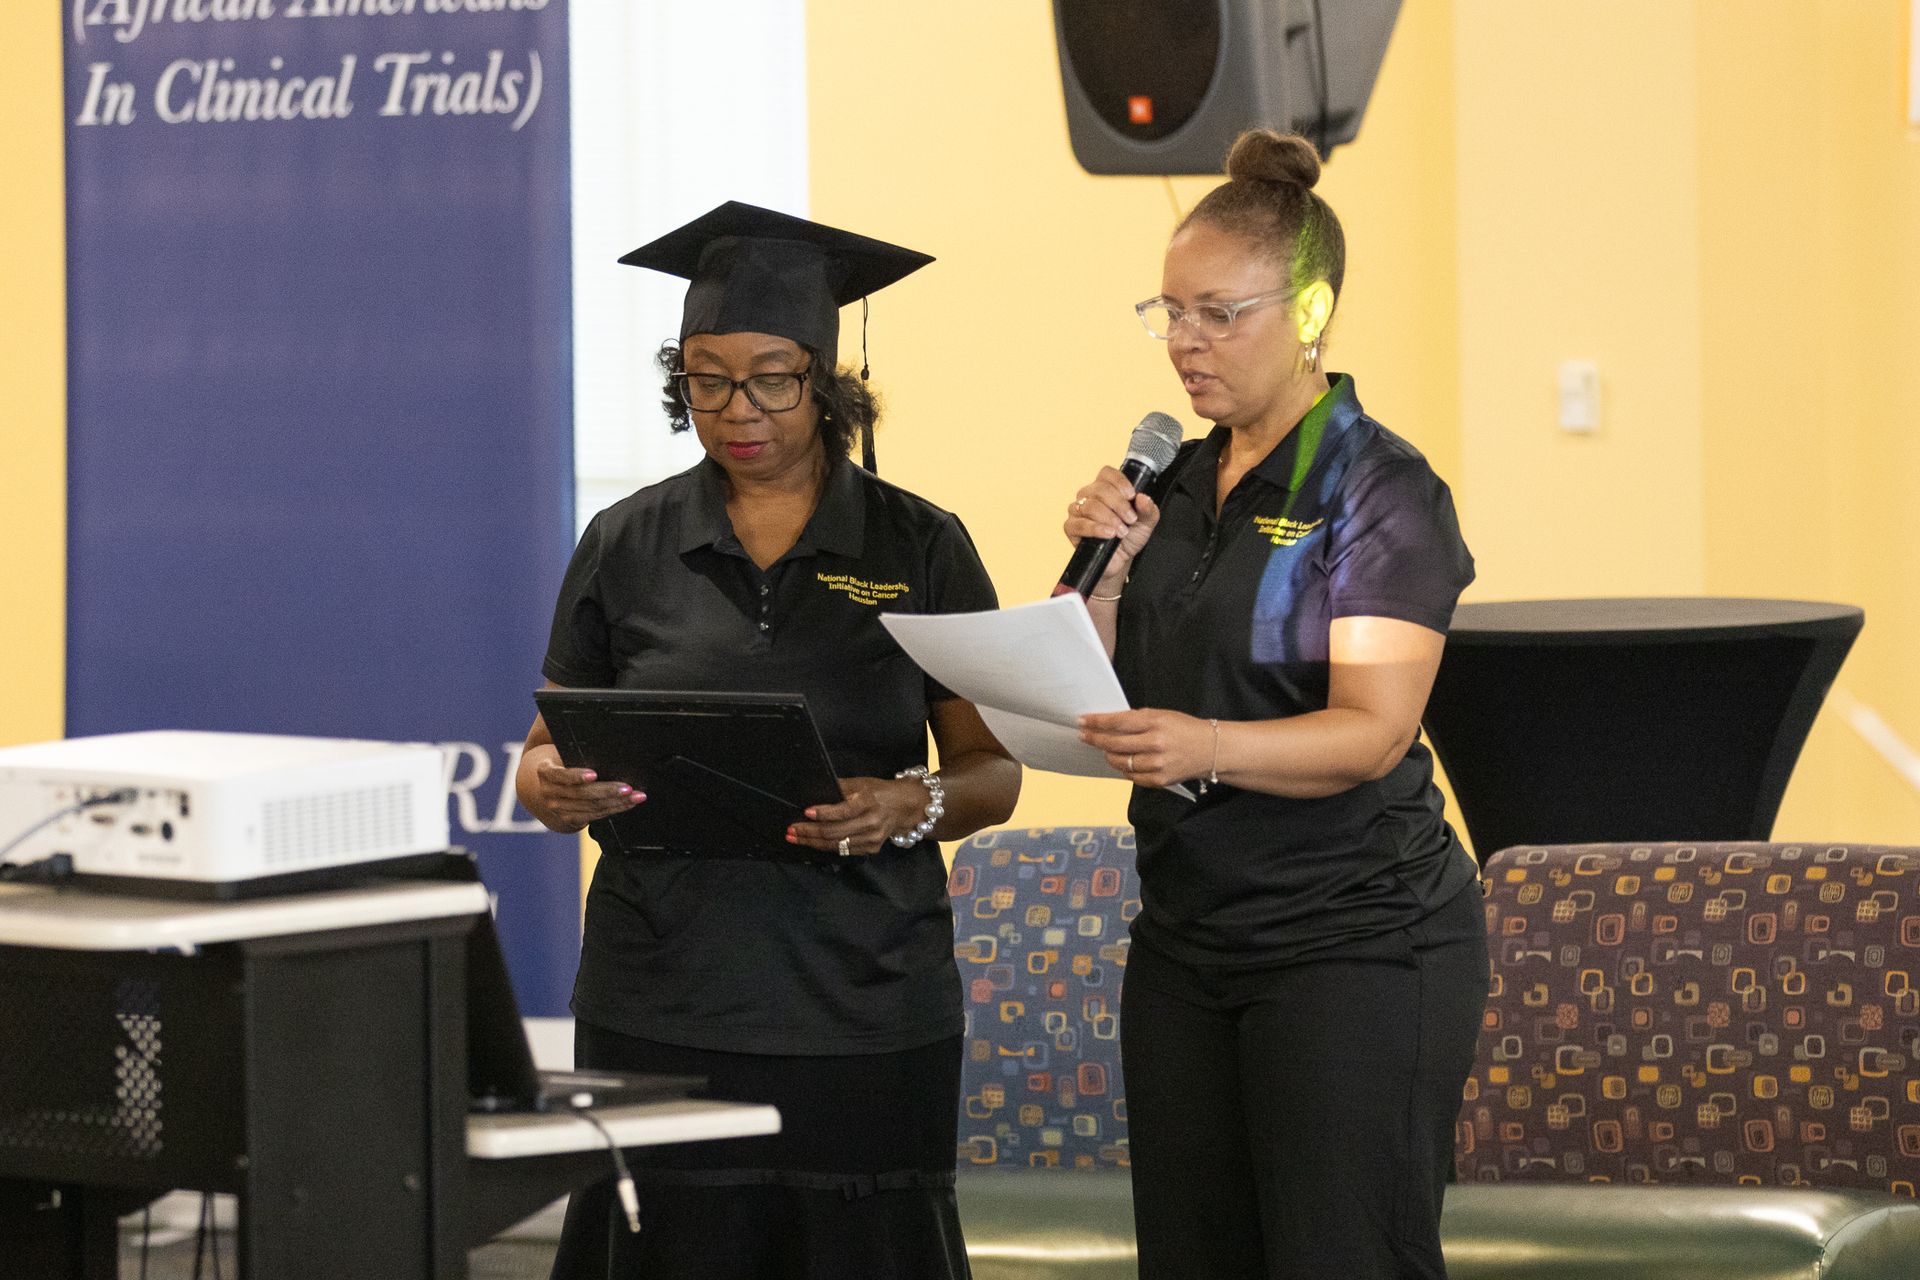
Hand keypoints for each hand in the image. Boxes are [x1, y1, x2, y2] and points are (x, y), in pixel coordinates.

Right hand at [523, 759, 643, 833]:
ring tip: (636, 796)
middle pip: (582, 794)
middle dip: (607, 790)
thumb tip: (604, 746)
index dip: (576, 775)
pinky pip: (594, 816)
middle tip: (628, 788)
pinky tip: (628, 804)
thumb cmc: (562, 762)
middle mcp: (549, 793)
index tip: (594, 774)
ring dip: (617, 802)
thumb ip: (576, 753)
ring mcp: (558, 809)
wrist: (545, 786)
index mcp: (545, 772)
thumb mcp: (562, 754)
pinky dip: (614, 809)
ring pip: (591, 807)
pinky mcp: (570, 819)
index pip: (560, 775)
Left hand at [787, 776, 929, 855]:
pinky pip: (843, 850)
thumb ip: (839, 787)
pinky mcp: (871, 849)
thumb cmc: (879, 791)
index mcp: (868, 802)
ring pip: (836, 845)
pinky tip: (812, 842)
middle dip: (809, 831)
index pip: (842, 811)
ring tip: (795, 838)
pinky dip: (826, 846)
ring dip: (812, 842)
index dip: (822, 813)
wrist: (905, 807)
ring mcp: (872, 838)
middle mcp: (871, 822)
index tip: (805, 811)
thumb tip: (814, 791)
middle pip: (834, 832)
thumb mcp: (861, 783)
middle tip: (791, 830)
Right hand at [1064, 466, 1160, 588]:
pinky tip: (1109, 534)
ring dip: (1110, 518)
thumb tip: (1143, 497)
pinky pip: (1079, 524)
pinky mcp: (1071, 528)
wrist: (1121, 560)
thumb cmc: (1130, 537)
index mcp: (1106, 489)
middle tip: (1130, 519)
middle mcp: (1089, 496)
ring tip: (1121, 531)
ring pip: (1090, 505)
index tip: (1131, 495)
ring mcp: (1078, 511)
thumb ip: (1148, 509)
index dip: (1119, 481)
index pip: (1107, 473)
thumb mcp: (1146, 522)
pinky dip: (1096, 528)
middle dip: (1119, 504)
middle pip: (1099, 488)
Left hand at [1079, 708, 1212, 788]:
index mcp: (1156, 723)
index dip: (1097, 722)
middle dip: (1095, 739)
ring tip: (1105, 749)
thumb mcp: (1163, 716)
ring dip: (1108, 755)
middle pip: (1114, 744)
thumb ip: (1137, 719)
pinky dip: (1124, 769)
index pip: (1118, 722)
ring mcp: (1157, 764)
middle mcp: (1156, 744)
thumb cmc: (1185, 729)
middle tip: (1084, 736)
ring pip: (1120, 762)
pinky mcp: (1159, 780)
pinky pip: (1131, 776)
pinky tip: (1123, 762)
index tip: (1082, 721)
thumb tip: (1109, 724)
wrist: (1210, 750)